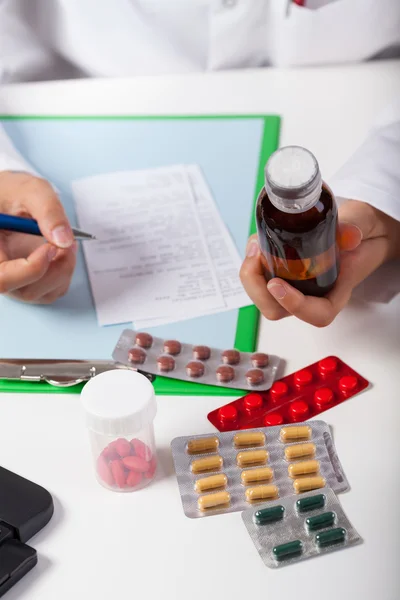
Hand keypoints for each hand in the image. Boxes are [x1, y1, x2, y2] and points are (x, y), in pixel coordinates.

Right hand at [0, 171, 76, 303]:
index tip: (50, 247)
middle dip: (55, 269)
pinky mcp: (32, 283)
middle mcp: (0, 271)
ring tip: (66, 242)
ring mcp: (16, 281)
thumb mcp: (31, 190)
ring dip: (63, 269)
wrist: (14, 199)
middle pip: (26, 291)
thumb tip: (64, 240)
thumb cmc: (14, 193)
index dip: (30, 269)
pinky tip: (63, 250)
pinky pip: (54, 290)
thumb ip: (47, 210)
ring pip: (43, 294)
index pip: (2, 279)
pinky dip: (66, 272)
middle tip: (67, 243)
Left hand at [240, 200, 399, 326]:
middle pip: (277, 310)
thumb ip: (355, 229)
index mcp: (335, 292)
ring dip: (251, 276)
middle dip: (258, 288)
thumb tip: (350, 235)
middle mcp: (312, 296)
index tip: (276, 284)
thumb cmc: (359, 234)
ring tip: (256, 246)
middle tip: (256, 256)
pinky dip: (252, 264)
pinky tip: (257, 244)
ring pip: (263, 298)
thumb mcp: (361, 225)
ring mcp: (295, 289)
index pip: (317, 314)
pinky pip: (259, 281)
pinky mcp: (281, 277)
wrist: (356, 231)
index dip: (294, 305)